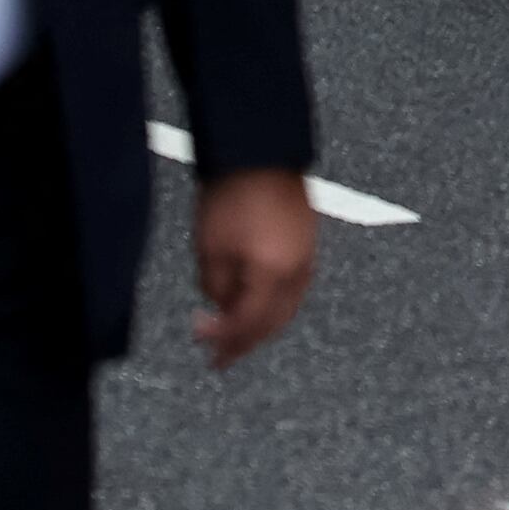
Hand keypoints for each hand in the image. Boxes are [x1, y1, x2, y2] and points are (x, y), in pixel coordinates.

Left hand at [190, 167, 317, 367]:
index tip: (201, 341)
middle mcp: (297, 271)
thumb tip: (220, 306)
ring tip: (237, 336)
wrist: (258, 151)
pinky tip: (258, 305)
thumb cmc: (231, 194)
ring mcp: (307, 257)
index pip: (247, 323)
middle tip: (220, 357)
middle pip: (272, 323)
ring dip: (261, 326)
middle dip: (245, 343)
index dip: (222, 338)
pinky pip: (294, 289)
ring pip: (287, 308)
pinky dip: (274, 305)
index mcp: (273, 274)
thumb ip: (215, 287)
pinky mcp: (307, 243)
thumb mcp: (210, 247)